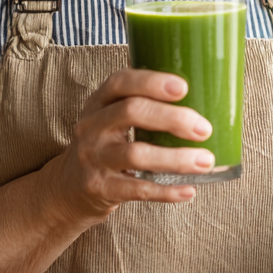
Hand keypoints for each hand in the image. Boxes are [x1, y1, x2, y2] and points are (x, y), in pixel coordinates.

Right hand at [50, 68, 215, 226]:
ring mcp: (93, 158)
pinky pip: (137, 189)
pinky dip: (166, 190)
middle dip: (173, 118)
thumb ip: (142, 105)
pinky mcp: (99, 188)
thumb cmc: (105, 144)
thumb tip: (202, 95)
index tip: (183, 87)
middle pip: (132, 112)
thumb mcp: (110, 118)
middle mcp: (92, 126)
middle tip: (204, 128)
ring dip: (176, 158)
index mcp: (98, 102)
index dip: (152, 82)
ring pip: (136, 154)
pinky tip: (188, 190)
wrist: (68, 188)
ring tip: (205, 161)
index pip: (120, 82)